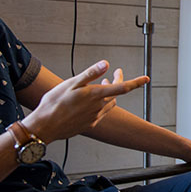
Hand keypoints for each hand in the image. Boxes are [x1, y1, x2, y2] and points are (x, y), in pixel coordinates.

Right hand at [23, 61, 147, 141]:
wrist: (44, 127)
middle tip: (116, 73)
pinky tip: (93, 102)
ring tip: (103, 84)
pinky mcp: (88, 124)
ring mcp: (93, 117)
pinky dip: (102, 104)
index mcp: (95, 95)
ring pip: (109, 103)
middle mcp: (97, 107)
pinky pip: (101, 113)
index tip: (146, 79)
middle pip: (115, 94)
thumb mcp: (71, 84)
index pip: (121, 88)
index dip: (136, 82)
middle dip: (118, 82)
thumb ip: (90, 74)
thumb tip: (106, 64)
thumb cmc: (54, 104)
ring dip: (110, 93)